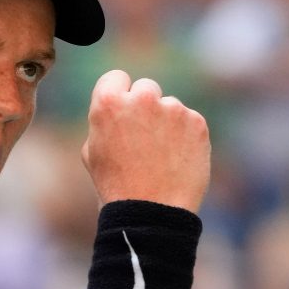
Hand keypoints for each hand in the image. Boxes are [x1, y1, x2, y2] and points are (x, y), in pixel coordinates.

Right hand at [81, 70, 209, 213]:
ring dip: (166, 123)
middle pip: (145, 87)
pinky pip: (188, 121)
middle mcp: (142, 98)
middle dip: (144, 106)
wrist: (152, 211)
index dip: (118, 94)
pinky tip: (175, 159)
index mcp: (108, 103)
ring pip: (169, 106)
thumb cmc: (115, 184)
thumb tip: (119, 110)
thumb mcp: (92, 150)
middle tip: (142, 137)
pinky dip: (184, 136)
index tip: (122, 110)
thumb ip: (105, 121)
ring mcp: (173, 108)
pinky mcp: (197, 122)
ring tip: (159, 156)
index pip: (115, 77)